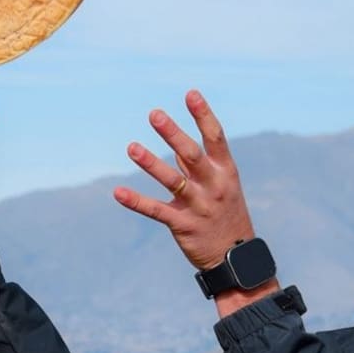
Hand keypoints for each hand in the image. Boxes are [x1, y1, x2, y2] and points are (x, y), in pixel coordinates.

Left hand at [114, 90, 257, 271]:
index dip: (203, 115)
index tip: (190, 94)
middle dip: (173, 134)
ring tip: (131, 147)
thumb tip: (178, 143)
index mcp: (226, 172)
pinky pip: (157, 211)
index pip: (215, 138)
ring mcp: (199, 206)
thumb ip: (199, 166)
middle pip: (192, 155)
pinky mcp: (183, 225)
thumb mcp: (221, 186)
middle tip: (154, 114)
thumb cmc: (226, 215)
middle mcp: (214, 186)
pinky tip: (118, 193)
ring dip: (151, 163)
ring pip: (173, 181)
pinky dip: (136, 202)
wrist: (235, 258)